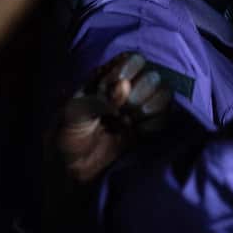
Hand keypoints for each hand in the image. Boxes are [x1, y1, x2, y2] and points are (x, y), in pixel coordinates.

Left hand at [57, 52, 171, 183]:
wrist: (73, 172)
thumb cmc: (67, 136)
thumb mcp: (74, 114)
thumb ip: (98, 98)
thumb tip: (125, 84)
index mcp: (107, 76)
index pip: (133, 60)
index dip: (127, 73)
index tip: (112, 91)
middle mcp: (128, 88)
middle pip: (153, 76)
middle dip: (139, 95)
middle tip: (121, 112)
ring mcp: (139, 108)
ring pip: (164, 94)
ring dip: (149, 108)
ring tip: (130, 122)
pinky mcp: (148, 128)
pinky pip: (166, 118)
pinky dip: (154, 125)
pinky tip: (138, 133)